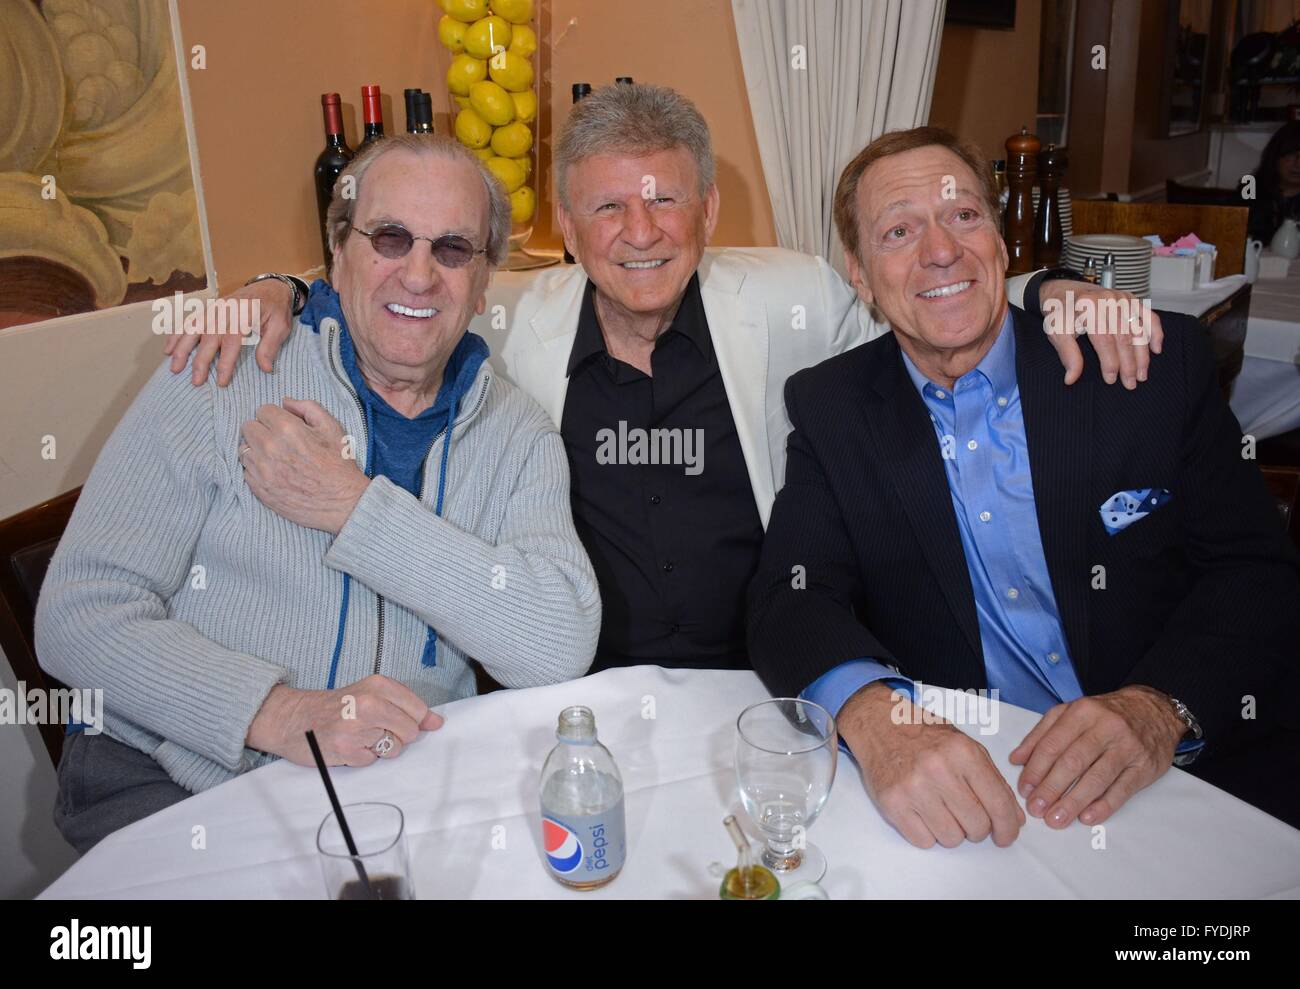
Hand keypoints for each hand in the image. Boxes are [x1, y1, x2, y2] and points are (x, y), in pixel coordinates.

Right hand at [164, 277, 294, 386]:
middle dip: (200, 360)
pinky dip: (177, 335)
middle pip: (209, 336)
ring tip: (174, 367)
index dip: (226, 362)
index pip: (232, 340)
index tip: (222, 381)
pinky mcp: (209, 309)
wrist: (270, 286)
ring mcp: (215, 308)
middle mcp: (226, 309)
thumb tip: (265, 369)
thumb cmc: (276, 309)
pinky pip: (190, 321)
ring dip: (182, 348)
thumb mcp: (281, 326)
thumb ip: (270, 345)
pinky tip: (169, 349)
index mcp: (245, 313)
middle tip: (196, 381)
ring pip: (194, 328)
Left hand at [240, 398, 368, 532]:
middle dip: (262, 430)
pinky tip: (275, 472)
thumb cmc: (339, 465)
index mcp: (287, 429)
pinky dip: (256, 469)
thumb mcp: (332, 428)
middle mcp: (269, 448)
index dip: (276, 416)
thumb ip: (308, 407)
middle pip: (248, 427)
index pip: (263, 410)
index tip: (285, 426)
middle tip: (279, 440)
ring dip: (256, 450)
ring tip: (276, 457)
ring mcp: (262, 470)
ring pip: (244, 449)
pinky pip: (245, 470)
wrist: (343, 503)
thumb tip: (286, 402)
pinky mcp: (259, 488)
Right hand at [247, 675, 443, 766]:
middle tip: (372, 728)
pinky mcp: (347, 749)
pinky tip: (347, 746)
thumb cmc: (336, 707)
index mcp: (379, 685)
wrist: (292, 718)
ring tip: (358, 736)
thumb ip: (405, 706)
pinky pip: (372, 761)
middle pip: (410, 732)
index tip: (397, 721)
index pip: (418, 710)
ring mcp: (358, 727)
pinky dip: (362, 757)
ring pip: (394, 748)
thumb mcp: (370, 694)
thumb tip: (437, 722)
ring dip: (379, 748)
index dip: (412, 720)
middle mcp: (370, 703)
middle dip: (396, 736)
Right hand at [839, 682, 1024, 847]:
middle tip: (968, 817)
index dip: (1008, 827)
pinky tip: (923, 813)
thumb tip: (1013, 820)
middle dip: (978, 828)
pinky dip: (928, 834)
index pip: (998, 803)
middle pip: (977, 826)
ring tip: (942, 811)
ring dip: (952, 831)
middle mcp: (938, 769)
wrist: (880, 725)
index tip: (1007, 836)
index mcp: (963, 752)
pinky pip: (923, 841)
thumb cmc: (926, 736)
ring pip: (951, 838)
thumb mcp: (966, 747)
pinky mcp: (892, 803)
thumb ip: (993, 781)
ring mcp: (913, 787)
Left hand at [1009, 685, 1185, 828]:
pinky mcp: (1145, 766)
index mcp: (1082, 712)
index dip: (1036, 769)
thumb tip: (1016, 759)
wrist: (1153, 710)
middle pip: (1073, 762)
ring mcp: (1127, 747)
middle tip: (1036, 808)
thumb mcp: (1070, 713)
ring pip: (1096, 778)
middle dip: (1051, 788)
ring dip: (1073, 801)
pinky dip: (1103, 806)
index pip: (1053, 744)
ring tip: (1056, 818)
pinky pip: (1122, 789)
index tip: (1024, 789)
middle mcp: (1105, 728)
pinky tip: (1087, 817)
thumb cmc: (1105, 715)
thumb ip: (1041, 734)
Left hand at [1038, 279, 1163, 389]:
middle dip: (1129, 364)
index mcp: (1089, 307)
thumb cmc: (1060, 313)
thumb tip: (1071, 379)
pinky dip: (1156, 332)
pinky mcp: (1131, 299)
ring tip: (1142, 375)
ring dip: (1143, 354)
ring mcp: (1122, 298)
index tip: (1111, 380)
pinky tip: (1156, 349)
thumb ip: (1067, 354)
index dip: (1110, 362)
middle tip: (1130, 383)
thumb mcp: (1056, 332)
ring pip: (1139, 330)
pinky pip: (1149, 316)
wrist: (1063, 290)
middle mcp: (1109, 300)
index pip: (1105, 340)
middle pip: (1124, 337)